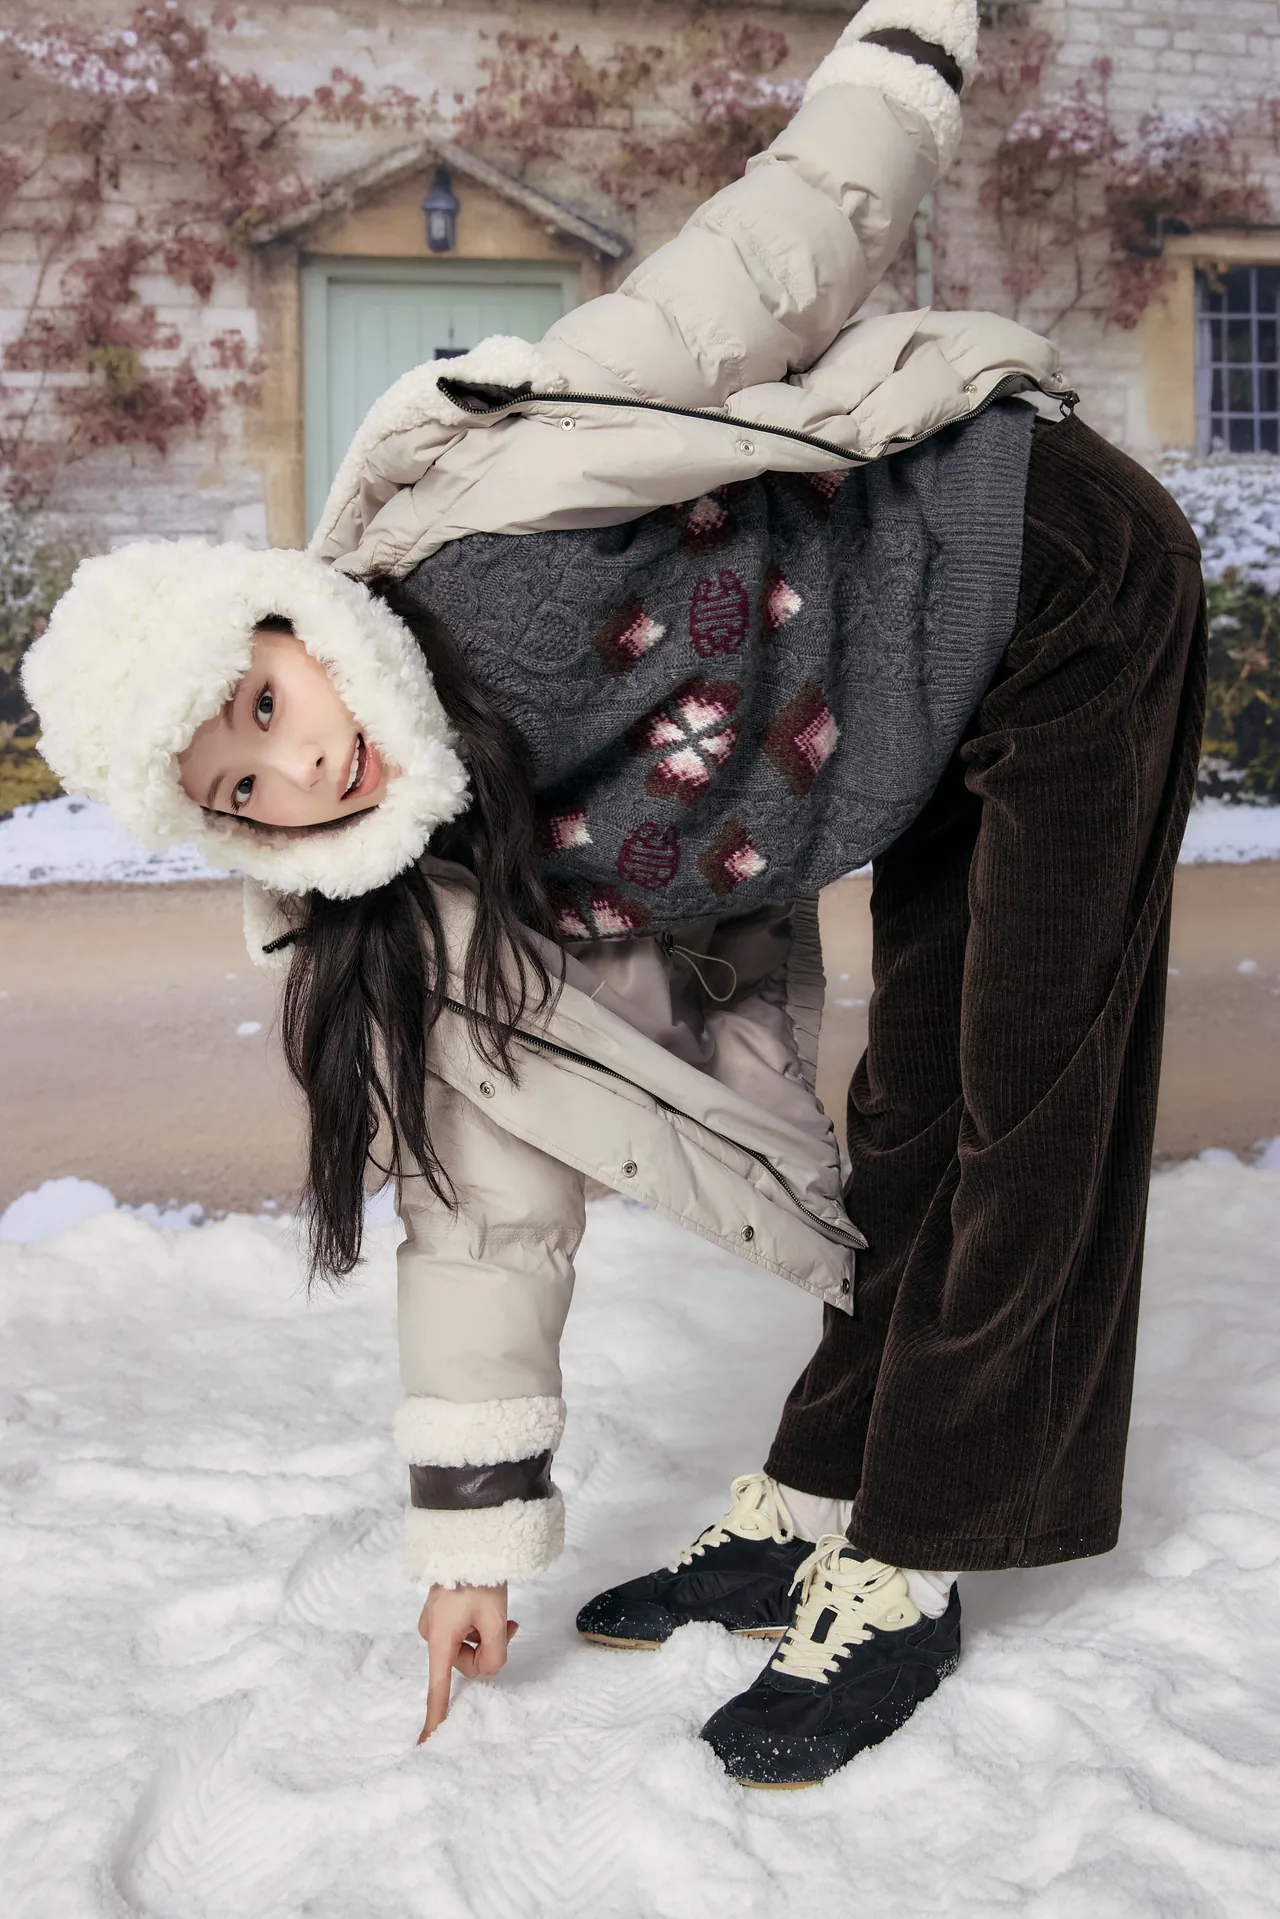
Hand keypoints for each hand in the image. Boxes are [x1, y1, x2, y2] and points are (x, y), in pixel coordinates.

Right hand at [417, 1582, 517, 1742]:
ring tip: (502, 1614)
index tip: (426, 1744)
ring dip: (487, 1634)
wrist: (470, 1540)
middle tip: (507, 1625)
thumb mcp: (495, 1621)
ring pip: (467, 1647)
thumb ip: (495, 1655)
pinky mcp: (440, 1613)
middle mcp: (431, 1634)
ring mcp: (434, 1623)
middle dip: (488, 1649)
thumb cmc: (479, 1579)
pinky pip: (462, 1632)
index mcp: (440, 1641)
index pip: (438, 1689)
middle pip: (465, 1663)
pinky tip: (492, 1610)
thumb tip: (488, 1668)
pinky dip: (479, 1626)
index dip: (436, 1718)